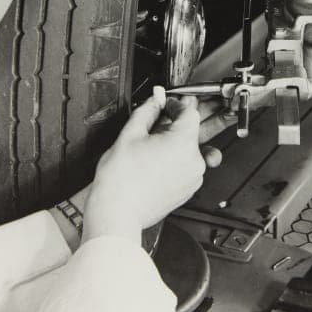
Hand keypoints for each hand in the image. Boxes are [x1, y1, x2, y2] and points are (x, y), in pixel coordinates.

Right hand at [82, 88, 206, 245]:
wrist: (116, 213)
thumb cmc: (120, 180)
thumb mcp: (130, 134)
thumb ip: (148, 110)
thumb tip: (156, 97)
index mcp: (183, 143)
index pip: (189, 112)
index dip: (175, 105)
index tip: (164, 106)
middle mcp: (194, 161)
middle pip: (191, 131)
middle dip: (174, 125)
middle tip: (154, 126)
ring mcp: (193, 178)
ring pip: (189, 149)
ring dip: (175, 143)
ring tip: (151, 148)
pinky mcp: (188, 190)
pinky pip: (187, 166)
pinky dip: (175, 160)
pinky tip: (155, 163)